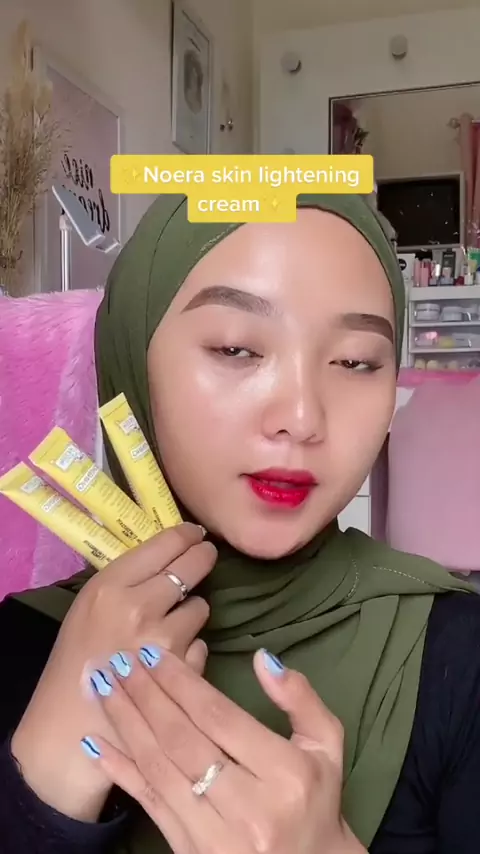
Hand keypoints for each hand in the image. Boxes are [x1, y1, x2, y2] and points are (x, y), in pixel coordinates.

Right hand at [11, 523, 215, 822]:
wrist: (67, 730)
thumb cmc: (75, 664)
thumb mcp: (87, 609)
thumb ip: (125, 583)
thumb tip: (169, 555)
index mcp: (110, 587)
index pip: (165, 544)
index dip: (187, 535)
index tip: (196, 534)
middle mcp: (140, 607)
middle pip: (192, 566)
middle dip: (203, 558)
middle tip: (205, 557)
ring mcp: (165, 642)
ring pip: (201, 607)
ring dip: (193, 613)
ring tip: (172, 626)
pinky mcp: (183, 674)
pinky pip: (201, 645)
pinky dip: (192, 649)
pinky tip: (172, 662)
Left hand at [81, 646, 365, 853]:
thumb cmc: (316, 801)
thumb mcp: (327, 746)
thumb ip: (300, 699)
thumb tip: (263, 658)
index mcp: (284, 775)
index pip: (220, 719)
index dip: (182, 683)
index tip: (153, 653)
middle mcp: (247, 806)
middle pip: (182, 740)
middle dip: (145, 695)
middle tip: (118, 660)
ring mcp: (214, 835)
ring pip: (159, 769)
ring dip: (125, 724)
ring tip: (102, 687)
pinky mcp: (190, 852)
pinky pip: (148, 805)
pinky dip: (119, 772)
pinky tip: (95, 743)